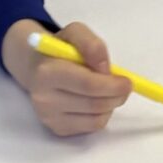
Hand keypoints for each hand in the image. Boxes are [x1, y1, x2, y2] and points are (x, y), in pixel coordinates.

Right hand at [0, 16, 128, 136]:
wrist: (36, 67)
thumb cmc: (60, 50)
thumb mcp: (75, 33)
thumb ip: (91, 44)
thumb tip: (105, 69)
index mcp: (47, 73)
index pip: (88, 85)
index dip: (113, 85)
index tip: (127, 82)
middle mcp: (44, 98)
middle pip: (95, 104)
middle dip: (117, 96)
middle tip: (124, 87)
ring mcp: (49, 117)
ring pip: (97, 118)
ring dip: (110, 105)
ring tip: (105, 90)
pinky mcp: (57, 129)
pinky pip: (92, 127)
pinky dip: (102, 115)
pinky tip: (95, 101)